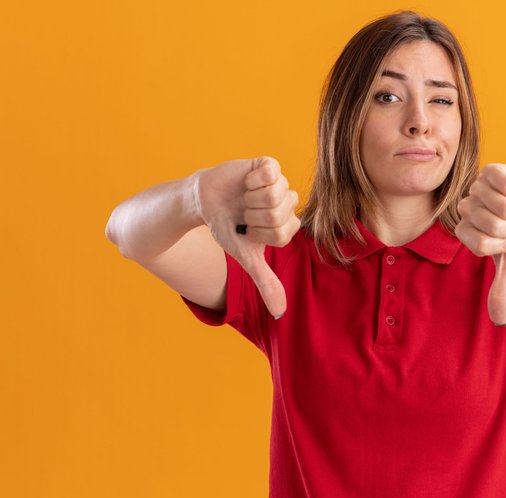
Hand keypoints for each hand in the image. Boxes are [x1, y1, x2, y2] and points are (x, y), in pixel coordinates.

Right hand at [195, 156, 299, 318]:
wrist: (205, 202)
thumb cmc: (229, 229)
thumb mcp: (246, 258)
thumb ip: (266, 282)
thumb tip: (280, 313)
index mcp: (288, 226)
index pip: (281, 233)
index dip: (258, 232)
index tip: (248, 229)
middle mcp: (288, 204)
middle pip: (278, 213)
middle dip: (253, 215)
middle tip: (244, 212)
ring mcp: (281, 184)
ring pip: (274, 194)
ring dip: (250, 198)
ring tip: (244, 197)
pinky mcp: (269, 165)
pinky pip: (269, 173)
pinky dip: (251, 180)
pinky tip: (245, 182)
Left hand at [455, 163, 505, 324]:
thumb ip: (501, 290)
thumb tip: (498, 322)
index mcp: (465, 232)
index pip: (481, 244)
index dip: (505, 244)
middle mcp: (466, 209)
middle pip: (491, 225)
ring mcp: (477, 188)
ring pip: (500, 206)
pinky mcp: (491, 171)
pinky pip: (505, 185)